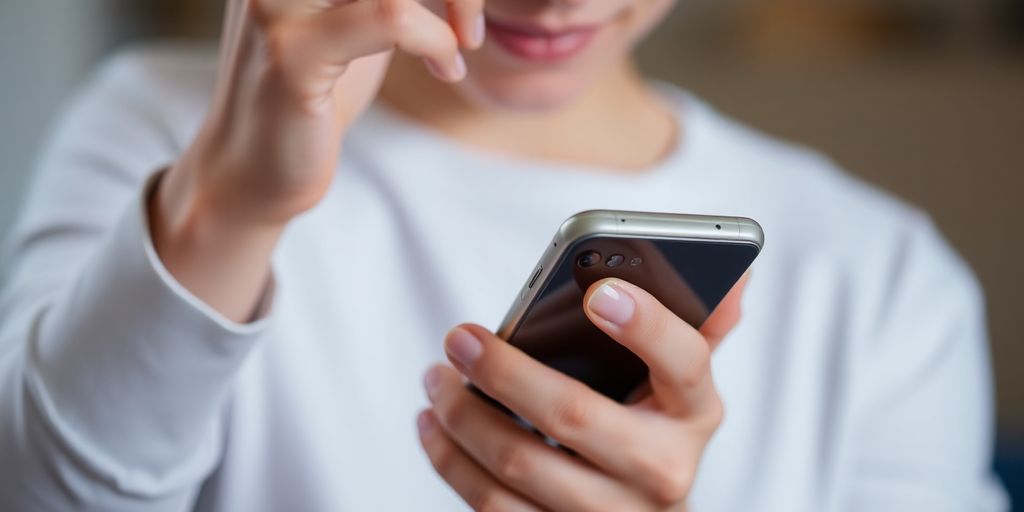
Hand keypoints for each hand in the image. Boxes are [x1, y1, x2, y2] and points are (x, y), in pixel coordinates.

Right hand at [151, 0, 484, 319]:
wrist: (242, 181)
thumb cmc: (299, 110)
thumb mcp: (349, 36)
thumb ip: (384, 1)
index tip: (466, 10)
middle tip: (471, 24)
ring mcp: (277, 6)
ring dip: (451, 4)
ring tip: (460, 46)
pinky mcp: (290, 55)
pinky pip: (387, 18)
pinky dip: (431, 40)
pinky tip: (446, 68)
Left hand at [418, 275, 747, 510]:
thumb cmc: (651, 429)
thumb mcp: (679, 384)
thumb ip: (699, 325)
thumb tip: (735, 274)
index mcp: (694, 413)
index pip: (685, 364)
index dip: (645, 326)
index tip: (598, 291)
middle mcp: (662, 471)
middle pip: (574, 416)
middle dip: (506, 371)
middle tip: (459, 336)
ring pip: (520, 465)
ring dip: (464, 417)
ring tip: (436, 377)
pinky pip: (493, 507)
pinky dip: (452, 463)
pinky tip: (433, 425)